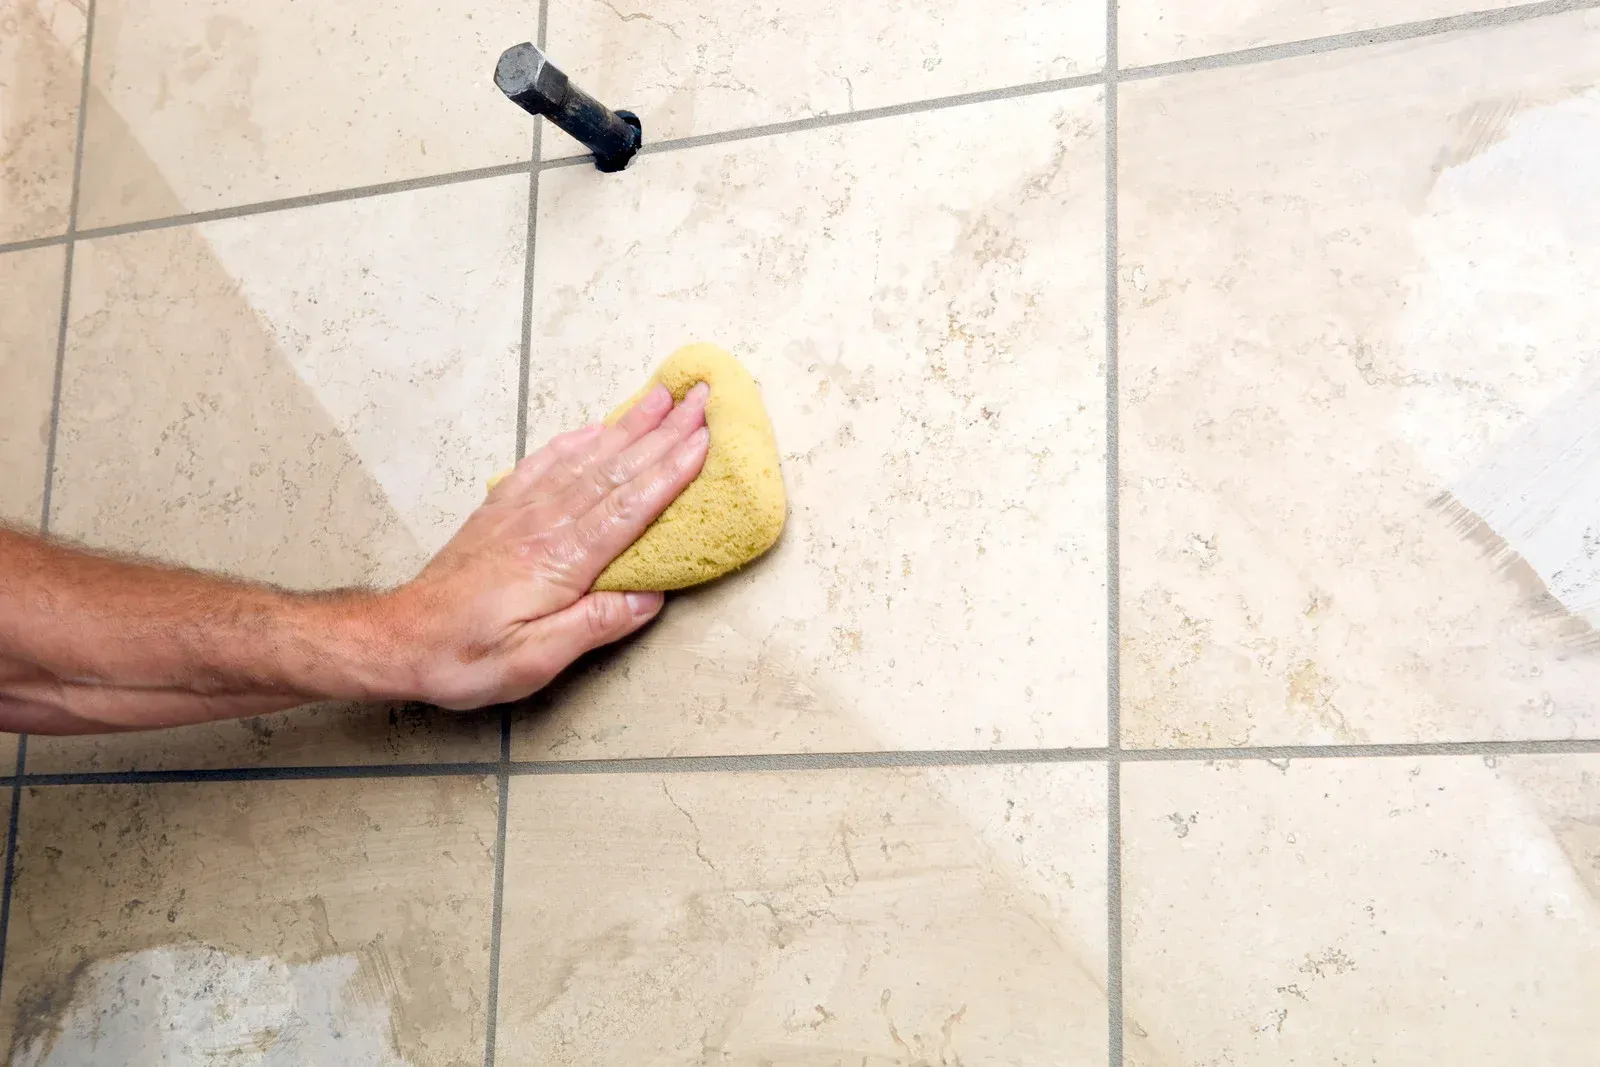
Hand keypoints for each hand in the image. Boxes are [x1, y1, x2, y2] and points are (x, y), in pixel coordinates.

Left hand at [379, 382, 710, 708]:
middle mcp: (543, 525)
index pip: (628, 507)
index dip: (670, 472)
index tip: (704, 440)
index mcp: (558, 561)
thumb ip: (593, 626)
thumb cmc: (464, 657)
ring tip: (660, 397)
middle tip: (700, 400)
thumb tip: (650, 597)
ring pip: (585, 459)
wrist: (397, 640)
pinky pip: (544, 464)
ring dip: (628, 426)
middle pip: (615, 470)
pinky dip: (575, 441)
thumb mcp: (534, 661)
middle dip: (663, 433)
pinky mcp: (500, 513)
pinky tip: (595, 427)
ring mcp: (520, 512)